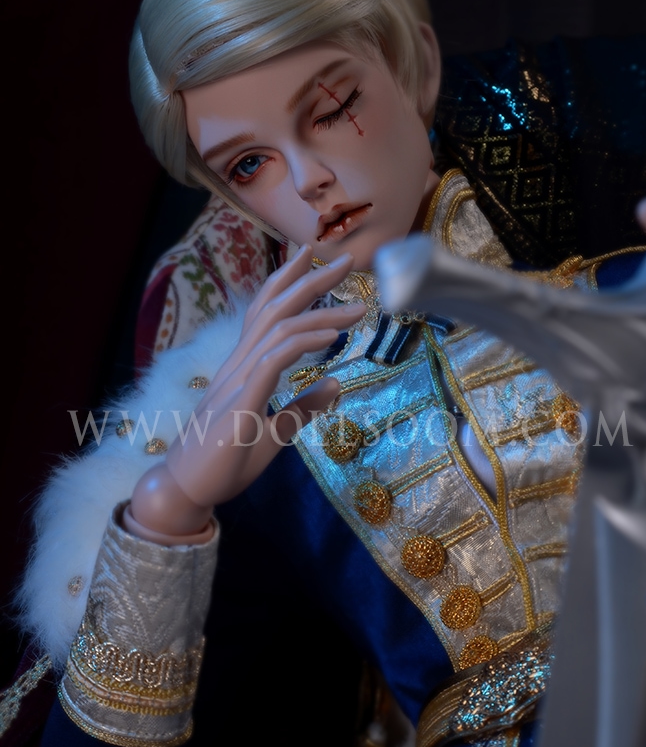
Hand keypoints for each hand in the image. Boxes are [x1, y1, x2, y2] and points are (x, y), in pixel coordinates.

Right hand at [128, 237, 362, 535]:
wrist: (187, 491)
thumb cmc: (224, 462)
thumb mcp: (275, 431)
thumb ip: (303, 407)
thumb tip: (336, 384)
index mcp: (243, 366)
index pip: (266, 311)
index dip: (288, 279)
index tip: (314, 255)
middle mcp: (237, 365)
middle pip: (274, 308)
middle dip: (311, 280)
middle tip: (346, 261)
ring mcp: (236, 381)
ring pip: (278, 330)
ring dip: (320, 313)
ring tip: (356, 309)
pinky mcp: (240, 404)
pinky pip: (273, 362)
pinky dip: (304, 344)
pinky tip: (332, 339)